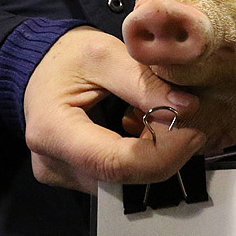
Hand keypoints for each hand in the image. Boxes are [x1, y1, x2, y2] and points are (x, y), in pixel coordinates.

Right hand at [23, 27, 205, 194]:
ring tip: (149, 113)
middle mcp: (51, 163)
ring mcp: (61, 175)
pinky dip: (138, 155)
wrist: (42, 65)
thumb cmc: (68, 56)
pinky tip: (136, 125)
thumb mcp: (105, 54)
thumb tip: (187, 108)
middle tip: (180, 117)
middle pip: (122, 177)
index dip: (163, 154)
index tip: (193, 131)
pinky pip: (117, 177)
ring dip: (150, 153)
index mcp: (52, 130)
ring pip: (124, 181)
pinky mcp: (74, 177)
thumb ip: (144, 82)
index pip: (115, 163)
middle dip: (162, 151)